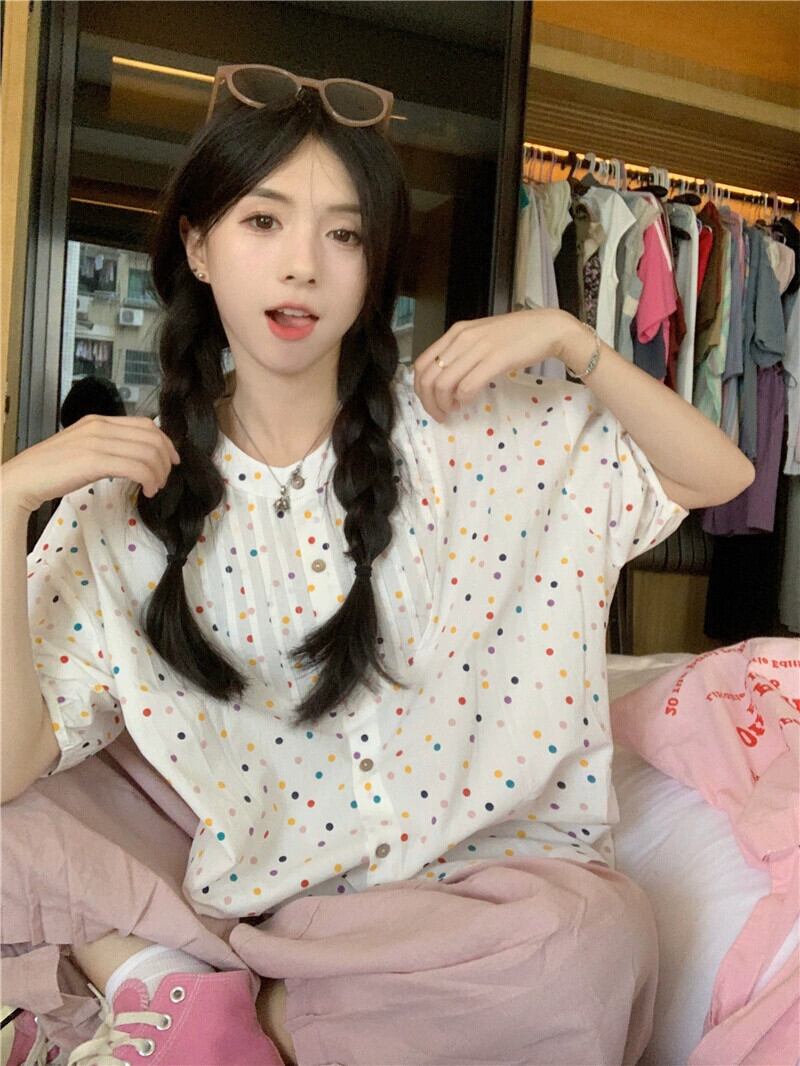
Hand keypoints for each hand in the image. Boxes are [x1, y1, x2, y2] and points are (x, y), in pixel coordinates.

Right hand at [1, 414, 180, 513]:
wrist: (24, 478)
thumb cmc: (52, 468)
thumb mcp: (84, 448)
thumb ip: (108, 445)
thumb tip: (135, 456)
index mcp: (99, 420)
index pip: (146, 423)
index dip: (166, 441)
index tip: (172, 460)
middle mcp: (101, 426)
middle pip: (152, 437)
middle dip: (166, 460)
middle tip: (164, 479)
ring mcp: (97, 442)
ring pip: (148, 452)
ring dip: (159, 473)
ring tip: (155, 488)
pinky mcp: (94, 460)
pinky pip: (136, 467)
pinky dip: (149, 480)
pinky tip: (147, 491)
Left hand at [413, 308, 588, 421]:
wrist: (546, 328)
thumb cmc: (515, 335)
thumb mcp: (480, 338)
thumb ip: (461, 354)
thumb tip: (446, 381)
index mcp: (455, 333)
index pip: (421, 364)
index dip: (420, 389)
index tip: (431, 402)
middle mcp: (461, 338)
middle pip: (428, 377)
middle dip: (428, 402)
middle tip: (440, 414)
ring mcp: (478, 348)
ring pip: (443, 384)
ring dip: (443, 404)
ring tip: (452, 411)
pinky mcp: (495, 359)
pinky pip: (467, 386)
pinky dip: (463, 400)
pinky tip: (468, 403)